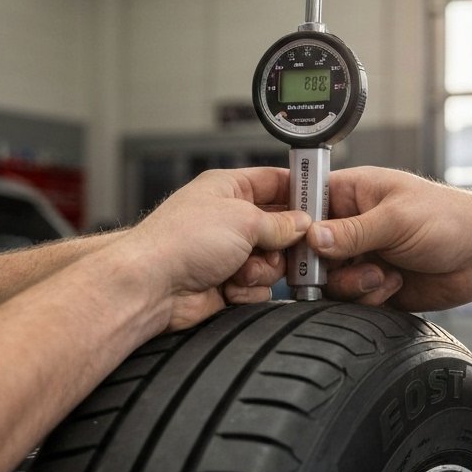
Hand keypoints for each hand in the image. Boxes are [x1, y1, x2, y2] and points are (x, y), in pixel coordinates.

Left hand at [120, 168, 309, 329]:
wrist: (151, 287)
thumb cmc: (179, 242)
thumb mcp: (244, 219)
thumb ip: (281, 222)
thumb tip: (303, 224)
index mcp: (228, 189)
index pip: (275, 182)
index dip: (299, 193)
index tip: (320, 206)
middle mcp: (228, 219)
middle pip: (279, 228)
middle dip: (282, 243)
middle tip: (287, 249)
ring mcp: (226, 252)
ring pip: (272, 261)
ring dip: (262, 270)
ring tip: (242, 270)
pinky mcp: (226, 283)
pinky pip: (258, 286)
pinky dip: (249, 289)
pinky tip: (229, 287)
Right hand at [306, 166, 471, 310]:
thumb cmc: (450, 220)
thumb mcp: (396, 219)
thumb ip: (352, 230)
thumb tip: (312, 236)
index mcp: (351, 194)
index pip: (304, 204)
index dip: (297, 226)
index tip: (304, 244)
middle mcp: (351, 225)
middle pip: (310, 250)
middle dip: (327, 265)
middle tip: (348, 266)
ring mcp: (360, 256)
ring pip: (329, 280)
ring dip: (353, 284)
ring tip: (382, 276)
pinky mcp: (371, 284)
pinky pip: (350, 299)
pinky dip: (369, 297)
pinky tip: (394, 284)